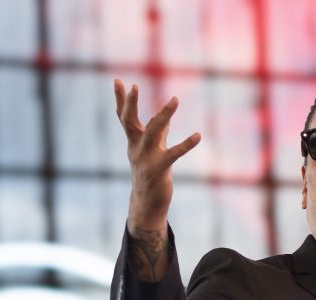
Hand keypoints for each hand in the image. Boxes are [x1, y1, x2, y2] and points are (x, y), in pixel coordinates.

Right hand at [114, 78, 200, 236]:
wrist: (147, 203)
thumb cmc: (150, 174)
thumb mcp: (152, 150)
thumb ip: (158, 132)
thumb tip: (163, 116)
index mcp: (134, 142)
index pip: (124, 117)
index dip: (121, 100)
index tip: (118, 80)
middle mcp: (137, 148)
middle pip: (129, 122)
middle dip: (130, 104)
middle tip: (133, 86)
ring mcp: (146, 158)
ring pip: (153, 132)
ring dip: (164, 114)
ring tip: (175, 99)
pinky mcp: (160, 169)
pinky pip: (174, 153)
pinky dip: (186, 144)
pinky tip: (198, 135)